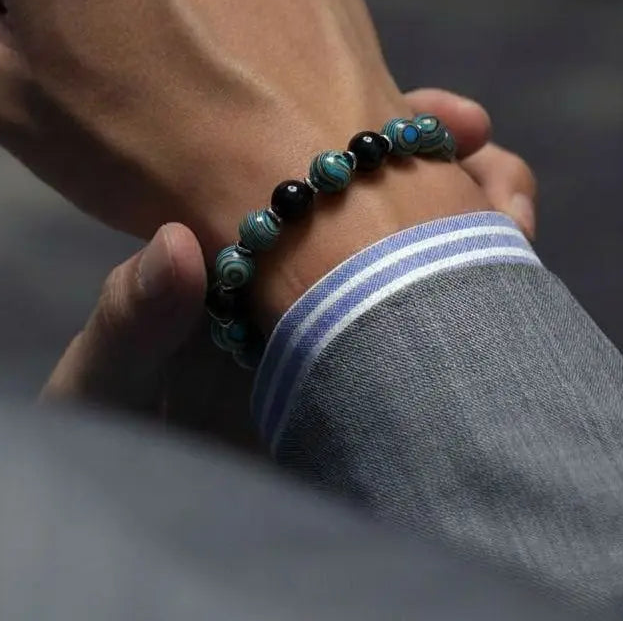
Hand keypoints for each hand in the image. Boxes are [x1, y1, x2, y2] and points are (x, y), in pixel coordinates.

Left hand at [42, 89, 536, 448]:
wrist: (160, 509)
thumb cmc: (119, 437)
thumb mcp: (110, 380)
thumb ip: (133, 318)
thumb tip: (177, 244)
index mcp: (245, 244)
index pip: (311, 165)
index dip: (374, 130)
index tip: (437, 114)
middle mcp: (303, 264)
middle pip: (383, 188)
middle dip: (445, 161)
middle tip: (483, 153)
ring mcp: (350, 308)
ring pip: (428, 241)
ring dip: (482, 212)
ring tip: (510, 211)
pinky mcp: (387, 363)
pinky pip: (446, 311)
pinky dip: (489, 283)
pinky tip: (512, 276)